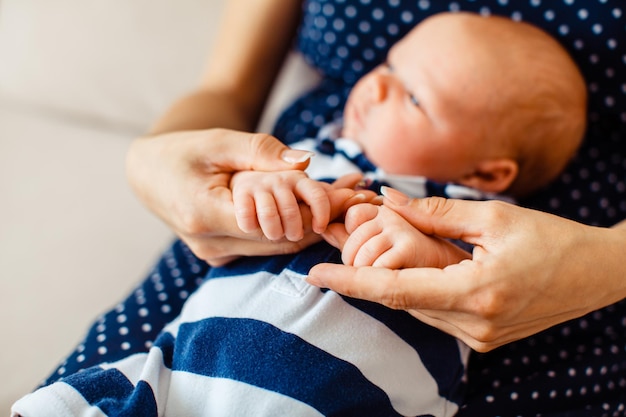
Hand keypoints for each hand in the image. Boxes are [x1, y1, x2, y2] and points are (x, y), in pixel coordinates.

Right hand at [127, 129, 358, 265]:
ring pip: (277, 245)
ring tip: (348, 198)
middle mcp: (209, 244)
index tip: (350, 193)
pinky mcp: (221, 254)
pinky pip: (265, 244)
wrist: (149, 172)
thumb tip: (306, 163)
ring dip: (312, 225)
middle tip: (360, 195)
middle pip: (281, 238)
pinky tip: (316, 209)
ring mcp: (214, 254)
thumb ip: (261, 152)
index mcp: (203, 214)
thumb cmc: (183, 150)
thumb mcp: (219, 141)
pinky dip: (291, 227)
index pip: (273, 223)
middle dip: (323, 218)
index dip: (314, 211)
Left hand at [308, 187, 625, 351]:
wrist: (600, 274)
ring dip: (388, 284)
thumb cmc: (553, 239)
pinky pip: (436, 314)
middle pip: (400, 300)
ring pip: (416, 309)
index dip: (350, 281)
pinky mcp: (485, 338)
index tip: (314, 272)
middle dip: (363, 276)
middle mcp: (473, 325)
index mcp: (475, 293)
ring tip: (361, 255)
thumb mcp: (493, 217)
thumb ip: (435, 213)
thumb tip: (388, 202)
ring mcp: (480, 338)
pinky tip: (404, 270)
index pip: (395, 290)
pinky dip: (415, 292)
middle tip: (331, 250)